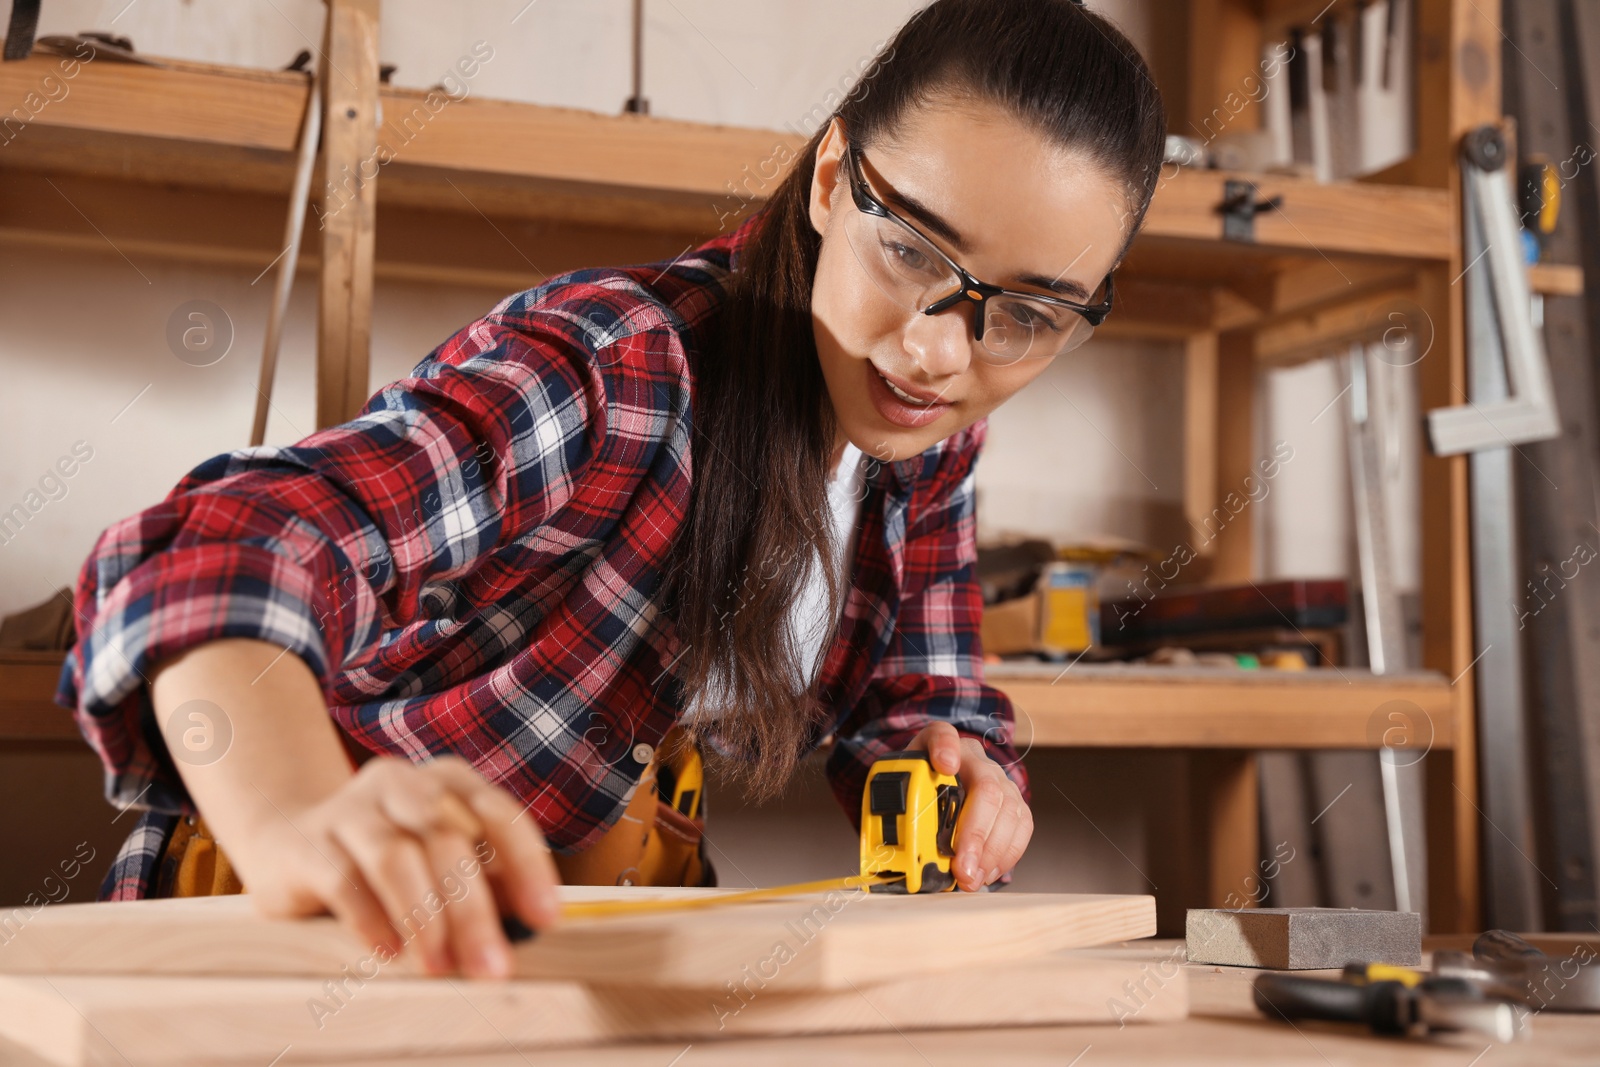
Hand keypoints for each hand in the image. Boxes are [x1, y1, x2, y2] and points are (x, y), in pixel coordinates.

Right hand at [238, 756, 561, 978]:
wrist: (285, 843)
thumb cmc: (384, 859)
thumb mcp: (438, 859)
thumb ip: (483, 881)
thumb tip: (529, 926)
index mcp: (446, 780)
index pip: (497, 811)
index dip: (527, 864)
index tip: (546, 918)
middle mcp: (399, 783)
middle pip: (447, 839)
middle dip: (474, 909)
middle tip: (492, 966)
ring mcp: (349, 809)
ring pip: (395, 858)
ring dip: (424, 917)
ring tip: (441, 966)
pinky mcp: (306, 844)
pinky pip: (344, 880)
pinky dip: (372, 920)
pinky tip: (390, 953)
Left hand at [907, 722, 1032, 891]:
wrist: (934, 782)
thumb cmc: (916, 787)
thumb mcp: (897, 788)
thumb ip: (895, 803)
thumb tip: (894, 841)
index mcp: (938, 745)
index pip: (941, 735)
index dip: (945, 748)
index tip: (945, 764)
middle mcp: (974, 758)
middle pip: (986, 787)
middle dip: (976, 833)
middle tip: (963, 867)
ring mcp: (998, 778)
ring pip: (1009, 810)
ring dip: (992, 852)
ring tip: (972, 878)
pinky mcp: (1013, 801)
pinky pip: (1022, 826)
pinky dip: (1007, 854)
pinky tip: (988, 872)